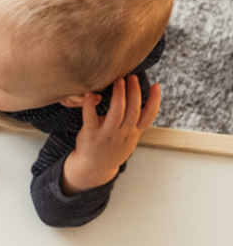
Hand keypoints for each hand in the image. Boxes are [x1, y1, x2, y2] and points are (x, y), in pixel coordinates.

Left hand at [62, 76, 161, 194]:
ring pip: (116, 112)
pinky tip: (89, 94)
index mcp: (133, 132)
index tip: (156, 85)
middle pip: (133, 110)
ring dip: (119, 95)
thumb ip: (135, 121)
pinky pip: (90, 117)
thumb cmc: (112, 148)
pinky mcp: (90, 134)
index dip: (154, 101)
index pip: (148, 116)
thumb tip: (140, 98)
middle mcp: (122, 133)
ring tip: (118, 81)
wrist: (94, 167)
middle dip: (134, 92)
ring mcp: (107, 134)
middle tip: (132, 77)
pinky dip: (89, 105)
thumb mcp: (130, 137)